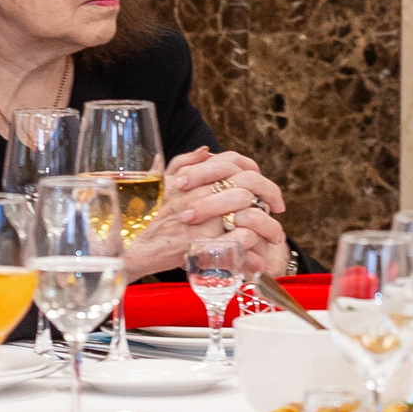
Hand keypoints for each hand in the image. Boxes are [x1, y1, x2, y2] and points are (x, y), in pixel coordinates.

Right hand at [121, 146, 289, 279]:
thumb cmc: (149, 218)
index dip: (257, 175)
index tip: (267, 190)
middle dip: (269, 198)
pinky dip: (254, 254)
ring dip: (268, 228)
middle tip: (277, 211)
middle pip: (247, 188)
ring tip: (275, 238)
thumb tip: (207, 152)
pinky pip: (240, 244)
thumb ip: (183, 163)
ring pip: (249, 216)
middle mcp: (200, 196)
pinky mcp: (205, 245)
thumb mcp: (161, 185)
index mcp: (194, 180)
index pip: (234, 164)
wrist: (135, 249)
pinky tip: (261, 260)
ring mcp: (204, 221)